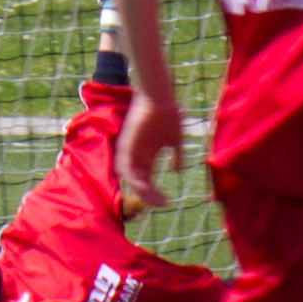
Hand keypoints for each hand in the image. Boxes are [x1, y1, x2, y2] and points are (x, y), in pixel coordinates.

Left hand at [116, 88, 185, 215]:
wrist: (159, 96)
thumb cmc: (168, 114)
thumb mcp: (175, 140)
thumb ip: (176, 155)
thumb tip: (177, 170)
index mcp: (147, 155)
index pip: (147, 180)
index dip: (155, 193)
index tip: (168, 201)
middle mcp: (136, 155)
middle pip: (139, 182)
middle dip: (150, 196)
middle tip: (162, 204)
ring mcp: (130, 150)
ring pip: (131, 178)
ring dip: (141, 190)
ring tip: (154, 199)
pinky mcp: (126, 144)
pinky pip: (125, 167)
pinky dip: (132, 178)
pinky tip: (144, 186)